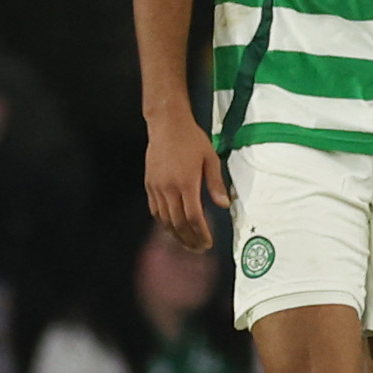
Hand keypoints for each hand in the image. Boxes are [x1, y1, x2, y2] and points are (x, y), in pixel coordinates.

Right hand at [144, 112, 227, 250]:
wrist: (166, 124)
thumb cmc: (191, 139)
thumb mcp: (210, 158)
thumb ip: (216, 183)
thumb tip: (224, 204)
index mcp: (186, 183)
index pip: (194, 217)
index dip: (201, 233)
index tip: (208, 243)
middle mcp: (169, 188)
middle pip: (178, 223)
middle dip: (189, 239)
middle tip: (199, 249)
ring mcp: (156, 187)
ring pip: (164, 220)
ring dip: (175, 235)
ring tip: (186, 243)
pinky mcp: (149, 184)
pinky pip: (155, 210)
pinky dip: (163, 222)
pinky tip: (172, 227)